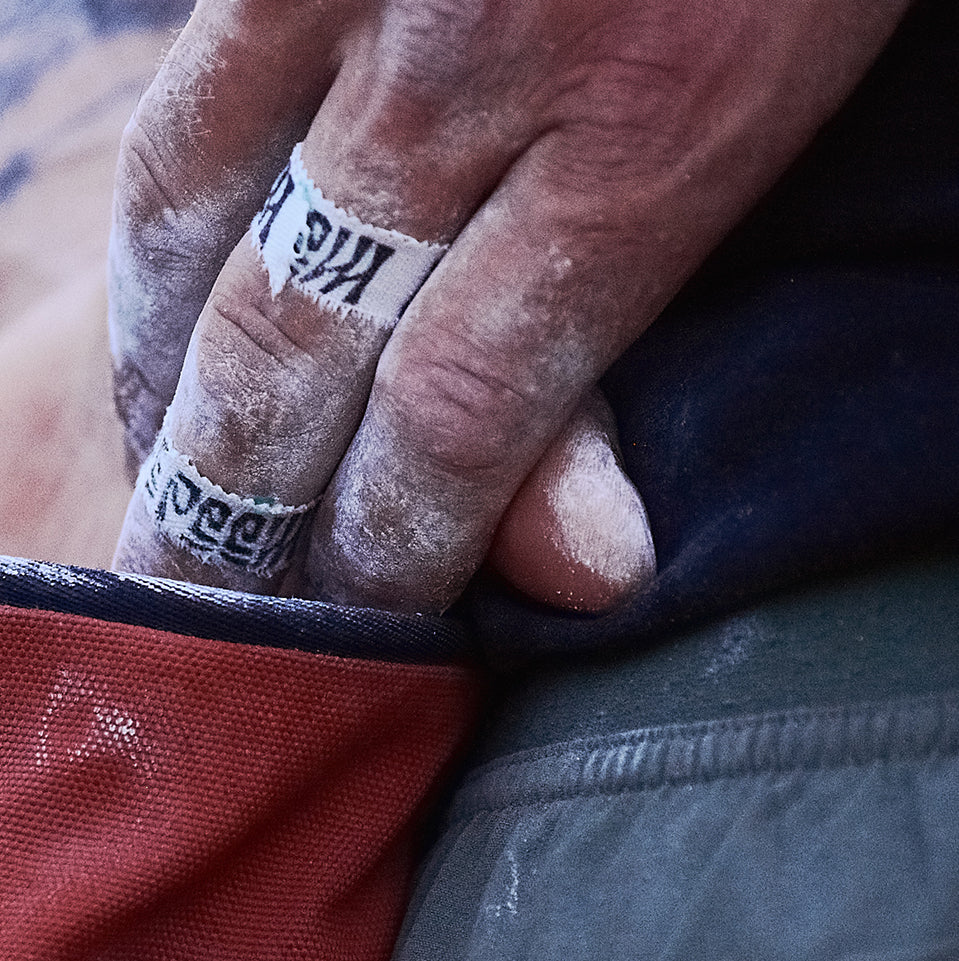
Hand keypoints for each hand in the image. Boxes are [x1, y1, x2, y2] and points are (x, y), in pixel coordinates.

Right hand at [110, 0, 907, 612]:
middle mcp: (483, 58)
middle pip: (305, 348)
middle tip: (210, 605)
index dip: (390, 541)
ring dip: (174, 390)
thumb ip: (634, 358)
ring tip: (171, 489)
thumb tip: (592, 573)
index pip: (461, 413)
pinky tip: (155, 330)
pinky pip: (186, 117)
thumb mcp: (757, 155)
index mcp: (654, 140)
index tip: (359, 615)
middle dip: (243, 501)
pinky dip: (157, 250)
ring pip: (211, 234)